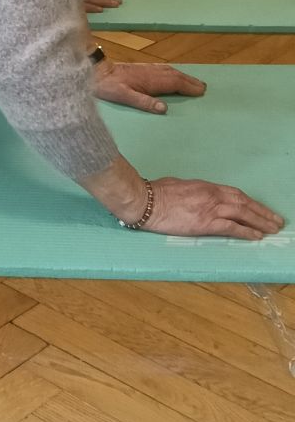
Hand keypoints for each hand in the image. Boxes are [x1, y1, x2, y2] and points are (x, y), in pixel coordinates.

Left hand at [93, 60, 205, 114]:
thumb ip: (143, 102)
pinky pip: (162, 69)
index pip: (174, 83)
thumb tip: (164, 108)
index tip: (201, 91)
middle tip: (204, 87)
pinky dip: (172, 72)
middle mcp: (151, 72)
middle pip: (175, 76)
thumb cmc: (107, 86)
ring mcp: (146, 69)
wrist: (95, 71)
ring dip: (183, 76)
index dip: (188, 87)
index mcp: (150, 80)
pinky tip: (173, 75)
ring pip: (170, 72)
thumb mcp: (123, 96)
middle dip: (190, 81)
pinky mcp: (141, 68)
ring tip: (194, 82)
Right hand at [146, 178, 283, 240]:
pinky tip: (256, 236)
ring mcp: (210, 209)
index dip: (251, 203)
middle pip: (245, 203)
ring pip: (243, 214)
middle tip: (276, 220)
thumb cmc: (156, 192)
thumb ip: (193, 191)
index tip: (261, 209)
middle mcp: (213, 196)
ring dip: (261, 222)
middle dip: (263, 212)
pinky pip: (231, 227)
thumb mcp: (179, 186)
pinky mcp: (205, 223)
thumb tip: (197, 196)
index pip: (236, 194)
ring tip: (272, 228)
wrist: (146, 201)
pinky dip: (246, 231)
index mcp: (207, 186)